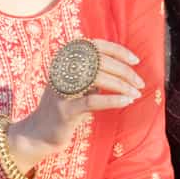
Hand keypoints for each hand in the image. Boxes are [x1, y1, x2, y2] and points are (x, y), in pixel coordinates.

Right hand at [7, 40, 144, 170]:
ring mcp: (61, 89)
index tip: (136, 61)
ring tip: (136, 94)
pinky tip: (126, 101)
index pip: (95, 46)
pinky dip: (112, 100)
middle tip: (140, 83)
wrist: (39, 133)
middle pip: (99, 62)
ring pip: (97, 78)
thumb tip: (126, 68)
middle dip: (124, 72)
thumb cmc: (66, 106)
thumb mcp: (79, 85)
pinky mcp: (64, 110)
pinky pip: (92, 101)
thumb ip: (95, 73)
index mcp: (65, 59)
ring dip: (121, 86)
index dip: (118, 51)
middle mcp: (61, 69)